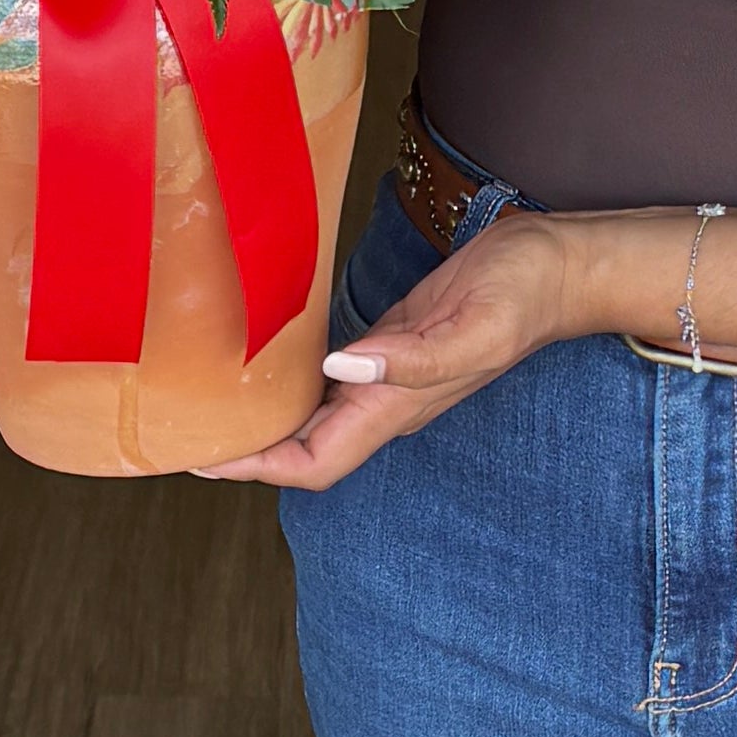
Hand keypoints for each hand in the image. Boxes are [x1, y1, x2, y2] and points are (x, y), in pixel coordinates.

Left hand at [192, 203, 644, 488]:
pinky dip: (285, 385)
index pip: (316, 464)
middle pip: (302, 453)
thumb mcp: (475, 323)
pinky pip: (325, 383)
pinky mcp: (386, 347)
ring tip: (201, 409)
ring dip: (260, 425)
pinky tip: (256, 367)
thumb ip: (412, 356)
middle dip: (243, 455)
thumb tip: (341, 369)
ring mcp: (386, 379)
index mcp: (400, 407)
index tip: (202, 458)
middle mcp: (386, 403)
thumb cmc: (522, 293)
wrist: (557, 267)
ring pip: (311, 421)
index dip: (258, 469)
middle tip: (178, 435)